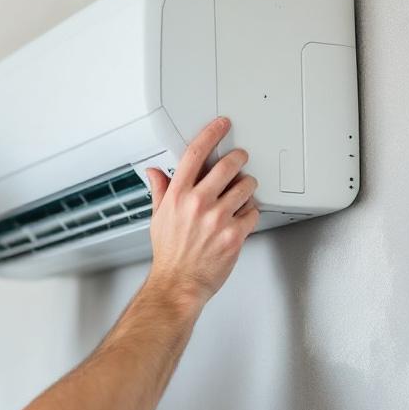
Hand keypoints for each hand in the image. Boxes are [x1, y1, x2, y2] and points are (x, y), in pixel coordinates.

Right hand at [143, 117, 259, 306]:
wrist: (178, 284)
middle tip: (241, 159)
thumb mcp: (157, 218)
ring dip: (248, 186)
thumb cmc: (169, 255)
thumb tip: (154, 173)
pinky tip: (242, 217)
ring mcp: (218, 218)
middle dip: (239, 158)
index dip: (211, 134)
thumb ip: (160, 191)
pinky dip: (251, 213)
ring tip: (242, 193)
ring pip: (246, 186)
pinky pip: (253, 212)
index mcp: (177, 195)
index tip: (221, 125)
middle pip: (228, 165)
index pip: (195, 154)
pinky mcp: (234, 234)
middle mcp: (197, 203)